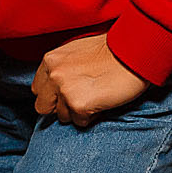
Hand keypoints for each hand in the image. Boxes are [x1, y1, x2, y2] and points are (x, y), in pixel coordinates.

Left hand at [32, 34, 146, 127]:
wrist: (133, 52)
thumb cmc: (111, 50)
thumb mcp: (76, 52)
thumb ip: (61, 68)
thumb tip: (55, 86)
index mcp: (50, 60)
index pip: (38, 89)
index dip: (52, 94)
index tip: (65, 94)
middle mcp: (53, 74)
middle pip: (43, 107)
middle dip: (59, 107)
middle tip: (78, 101)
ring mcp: (64, 90)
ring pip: (62, 116)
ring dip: (77, 112)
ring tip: (95, 97)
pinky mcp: (78, 105)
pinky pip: (80, 122)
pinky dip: (91, 116)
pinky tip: (101, 102)